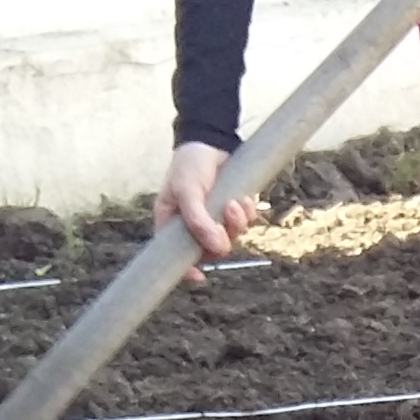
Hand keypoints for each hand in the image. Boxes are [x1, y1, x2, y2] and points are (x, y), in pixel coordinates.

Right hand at [156, 142, 256, 262]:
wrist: (211, 141)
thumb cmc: (189, 165)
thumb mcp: (188, 190)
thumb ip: (199, 220)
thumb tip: (219, 248)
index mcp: (173, 225)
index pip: (177, 256)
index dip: (187, 270)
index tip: (199, 277)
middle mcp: (194, 227)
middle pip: (211, 252)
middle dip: (224, 238)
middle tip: (228, 214)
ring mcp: (215, 221)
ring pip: (232, 238)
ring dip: (238, 222)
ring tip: (234, 202)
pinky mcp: (233, 212)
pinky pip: (245, 224)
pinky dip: (247, 213)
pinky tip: (241, 198)